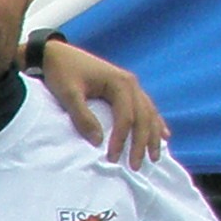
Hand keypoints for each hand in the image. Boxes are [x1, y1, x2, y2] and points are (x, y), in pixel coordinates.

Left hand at [36, 39, 167, 165]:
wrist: (57, 55)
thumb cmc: (61, 73)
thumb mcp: (68, 94)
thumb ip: (82, 117)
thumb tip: (98, 141)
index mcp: (119, 83)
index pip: (126, 117)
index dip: (121, 139)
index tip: (113, 159)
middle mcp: (131, 83)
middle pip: (143, 117)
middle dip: (142, 143)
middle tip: (137, 166)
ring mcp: (131, 85)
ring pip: (149, 112)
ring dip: (153, 135)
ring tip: (155, 156)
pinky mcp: (126, 88)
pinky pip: (146, 107)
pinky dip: (155, 122)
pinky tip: (164, 135)